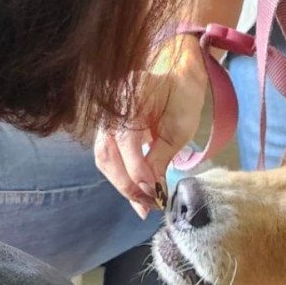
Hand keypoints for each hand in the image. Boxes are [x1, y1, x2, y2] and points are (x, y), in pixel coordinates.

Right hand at [94, 35, 207, 218]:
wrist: (177, 78)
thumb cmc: (181, 100)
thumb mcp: (178, 130)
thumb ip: (160, 158)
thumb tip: (151, 190)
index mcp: (129, 96)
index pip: (126, 140)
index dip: (138, 170)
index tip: (153, 193)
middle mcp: (109, 107)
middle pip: (107, 154)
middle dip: (127, 185)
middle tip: (147, 206)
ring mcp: (104, 118)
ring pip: (103, 159)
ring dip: (121, 185)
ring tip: (142, 203)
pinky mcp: (105, 130)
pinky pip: (107, 157)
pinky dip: (120, 176)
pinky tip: (136, 191)